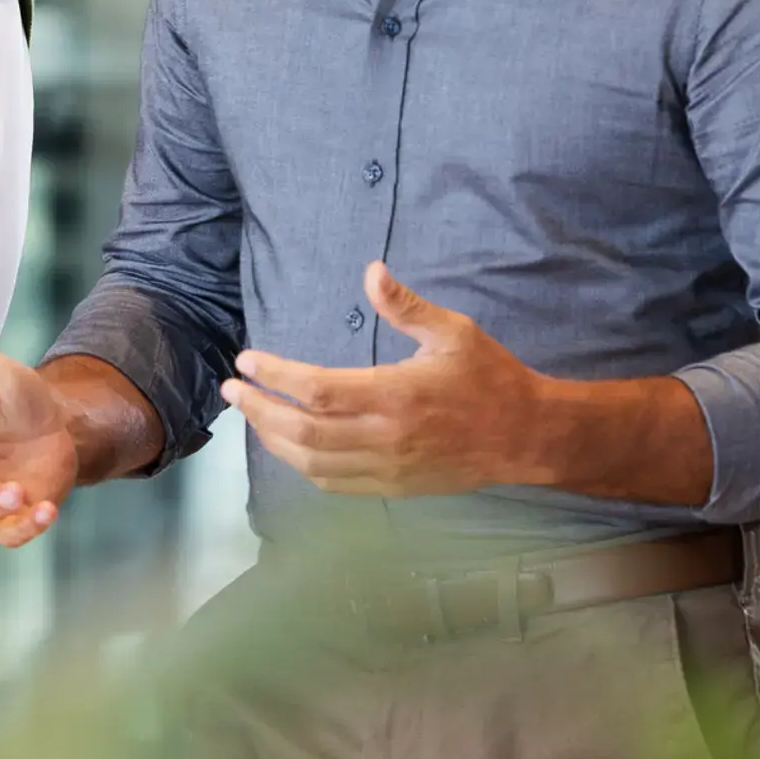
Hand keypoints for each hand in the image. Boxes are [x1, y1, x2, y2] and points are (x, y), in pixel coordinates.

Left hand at [220, 263, 548, 496]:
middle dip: (258, 410)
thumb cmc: (490, 378)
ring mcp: (387, 467)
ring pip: (311, 463)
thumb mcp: (454, 332)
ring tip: (252, 413)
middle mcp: (386, 436)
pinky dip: (301, 465)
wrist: (526, 437)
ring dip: (273, 439)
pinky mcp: (393, 487)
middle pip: (302, 431)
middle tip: (232, 389)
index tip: (247, 360)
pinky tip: (288, 444)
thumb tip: (370, 271)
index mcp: (397, 394)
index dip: (274, 376)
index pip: (317, 389)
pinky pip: (333, 483)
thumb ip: (407, 306)